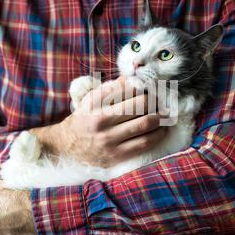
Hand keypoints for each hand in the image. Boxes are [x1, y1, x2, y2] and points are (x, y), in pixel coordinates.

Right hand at [30, 77, 166, 166]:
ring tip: (167, 114)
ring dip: (161, 118)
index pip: (127, 91)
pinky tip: (162, 130)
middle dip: (156, 101)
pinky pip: (143, 144)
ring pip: (144, 125)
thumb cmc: (84, 118)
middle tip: (164, 100)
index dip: (144, 87)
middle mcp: (102, 122)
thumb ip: (112, 89)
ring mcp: (110, 140)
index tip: (154, 87)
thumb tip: (134, 79)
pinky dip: (157, 136)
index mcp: (96, 105)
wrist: (67, 146)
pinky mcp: (116, 155)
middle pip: (139, 106)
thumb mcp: (92, 99)